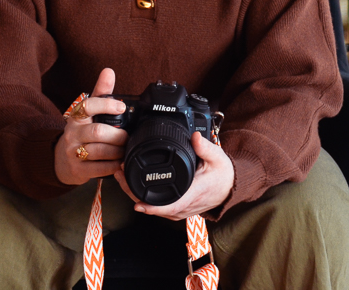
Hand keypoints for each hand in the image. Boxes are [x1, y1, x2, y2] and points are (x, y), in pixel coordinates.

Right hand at [54, 68, 128, 185]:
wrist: (61, 160)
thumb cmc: (81, 132)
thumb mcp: (88, 112)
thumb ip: (101, 92)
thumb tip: (108, 71)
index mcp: (76, 117)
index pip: (88, 106)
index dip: (107, 105)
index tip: (122, 106)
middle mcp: (73, 133)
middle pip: (98, 132)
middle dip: (118, 135)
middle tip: (127, 136)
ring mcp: (73, 152)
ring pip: (100, 151)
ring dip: (118, 151)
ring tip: (124, 149)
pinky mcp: (77, 170)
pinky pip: (99, 169)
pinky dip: (113, 166)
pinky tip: (119, 163)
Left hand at [113, 132, 234, 220]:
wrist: (229, 187)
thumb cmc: (222, 174)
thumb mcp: (217, 157)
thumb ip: (205, 147)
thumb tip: (195, 137)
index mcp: (193, 195)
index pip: (170, 207)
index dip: (151, 206)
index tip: (136, 202)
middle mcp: (184, 207)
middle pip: (154, 209)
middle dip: (133, 193)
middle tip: (119, 173)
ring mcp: (179, 211)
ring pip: (152, 210)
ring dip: (134, 194)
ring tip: (121, 175)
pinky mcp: (175, 210)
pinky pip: (155, 208)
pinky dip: (142, 197)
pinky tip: (132, 184)